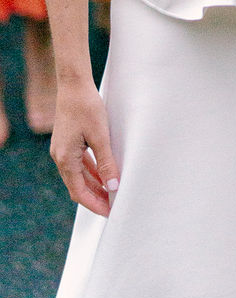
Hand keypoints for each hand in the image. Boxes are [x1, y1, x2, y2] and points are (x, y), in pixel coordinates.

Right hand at [50, 79, 119, 216]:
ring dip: (94, 185)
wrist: (74, 85)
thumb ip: (106, 162)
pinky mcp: (68, 142)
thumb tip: (113, 186)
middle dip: (96, 198)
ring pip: (79, 176)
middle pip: (78, 186)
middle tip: (114, 206)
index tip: (110, 212)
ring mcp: (63, 150)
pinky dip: (91, 172)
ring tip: (112, 194)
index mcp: (65, 159)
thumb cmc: (87, 107)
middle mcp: (60, 157)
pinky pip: (79, 164)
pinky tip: (104, 175)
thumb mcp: (100, 136)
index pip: (79, 192)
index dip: (95, 204)